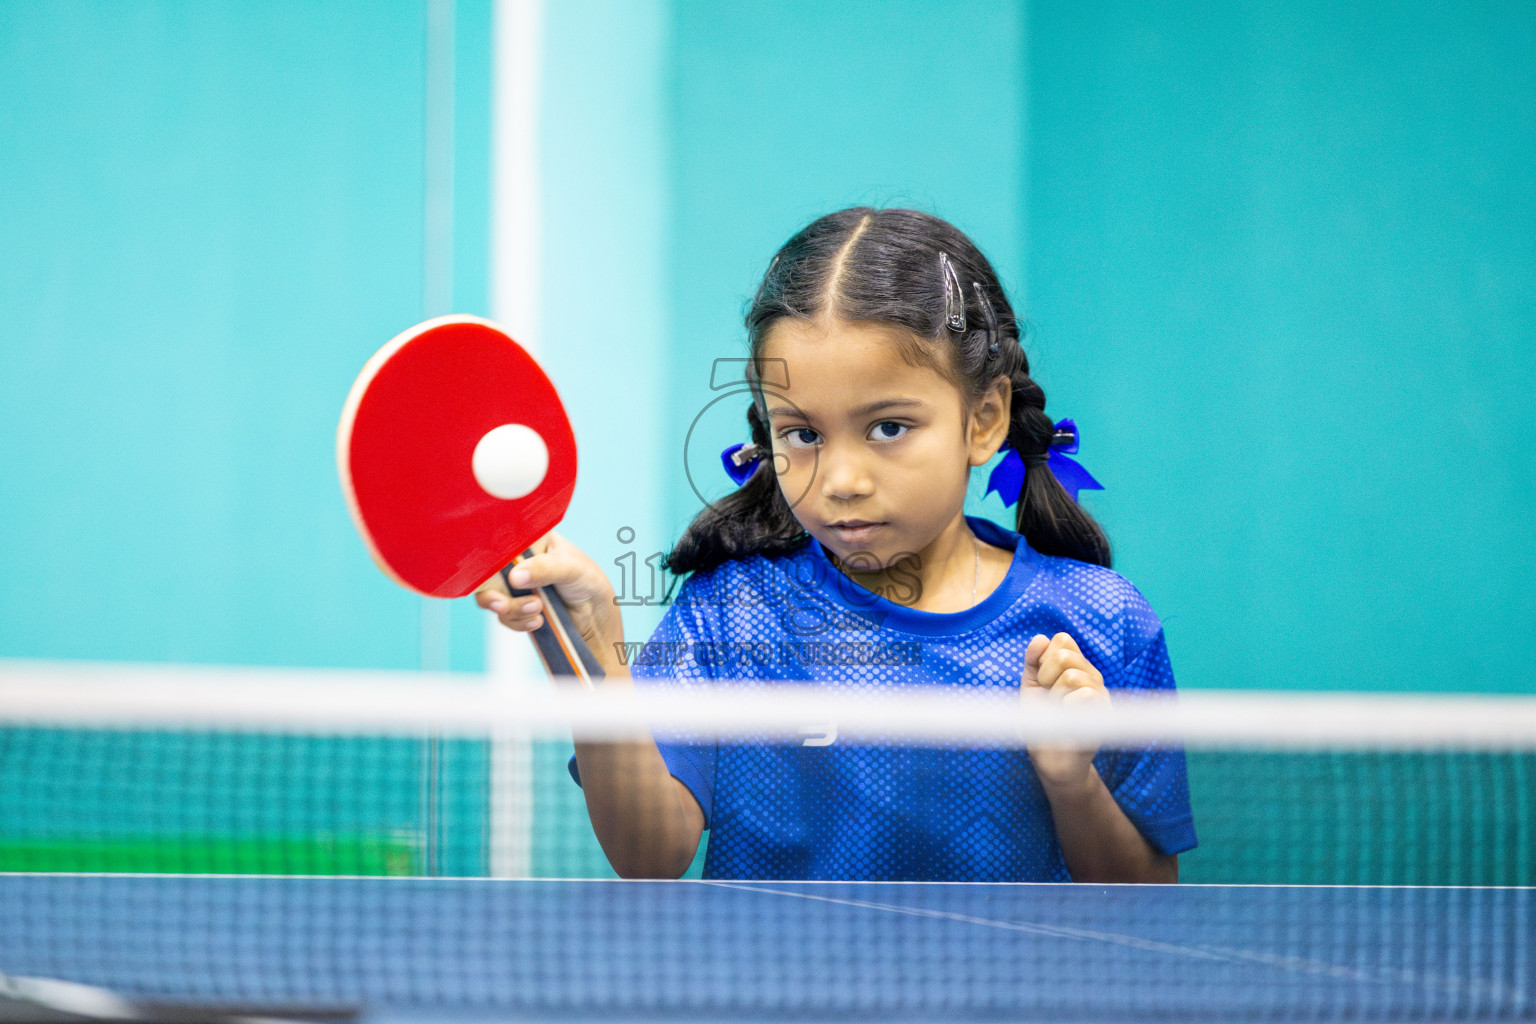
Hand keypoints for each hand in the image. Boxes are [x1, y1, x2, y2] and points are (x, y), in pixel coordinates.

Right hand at [474, 531, 627, 674]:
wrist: (597, 619)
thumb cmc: (589, 582)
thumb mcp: (571, 568)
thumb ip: (545, 568)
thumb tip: (515, 576)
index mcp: (530, 540)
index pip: (500, 541)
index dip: (490, 555)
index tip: (493, 571)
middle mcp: (519, 561)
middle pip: (487, 573)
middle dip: (492, 593)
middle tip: (502, 603)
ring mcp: (516, 586)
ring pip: (491, 598)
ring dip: (511, 609)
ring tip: (538, 609)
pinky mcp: (516, 608)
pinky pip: (504, 617)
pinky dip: (518, 622)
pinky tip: (539, 621)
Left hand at [1021, 632, 1109, 791]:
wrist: (1050, 760)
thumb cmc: (1043, 723)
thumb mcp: (1031, 688)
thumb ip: (1032, 662)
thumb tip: (1040, 638)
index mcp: (1077, 667)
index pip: (1062, 640)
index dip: (1043, 658)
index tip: (1041, 681)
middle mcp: (1093, 677)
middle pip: (1064, 655)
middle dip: (1045, 677)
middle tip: (1047, 698)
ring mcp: (1102, 695)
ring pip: (1072, 676)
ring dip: (1054, 696)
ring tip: (1058, 712)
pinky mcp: (1106, 715)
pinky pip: (1085, 695)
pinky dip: (1067, 707)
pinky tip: (1067, 719)